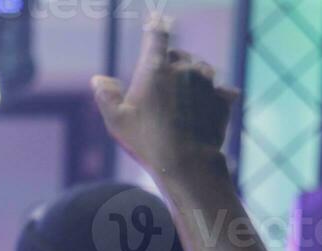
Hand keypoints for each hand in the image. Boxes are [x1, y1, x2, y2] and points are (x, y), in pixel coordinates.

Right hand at [91, 16, 236, 175]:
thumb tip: (98, 79)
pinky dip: (214, 96)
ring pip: (201, 69)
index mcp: (155, 68)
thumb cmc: (147, 140)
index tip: (156, 18)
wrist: (187, 162)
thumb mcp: (116, 121)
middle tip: (161, 86)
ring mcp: (208, 82)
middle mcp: (184, 68)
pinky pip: (220, 90)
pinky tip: (205, 110)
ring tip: (183, 98)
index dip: (155, 25)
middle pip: (179, 55)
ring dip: (193, 77)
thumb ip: (106, 96)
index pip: (156, 35)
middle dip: (171, 63)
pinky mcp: (223, 98)